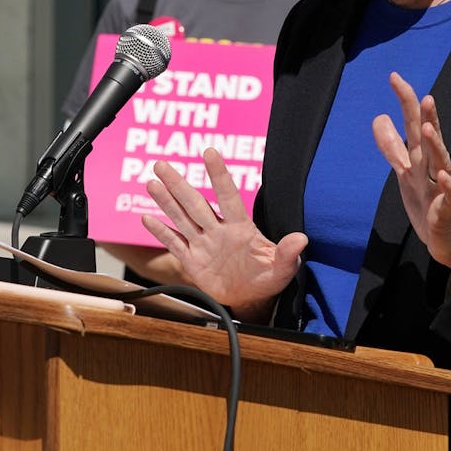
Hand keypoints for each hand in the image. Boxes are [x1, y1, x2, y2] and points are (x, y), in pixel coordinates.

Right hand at [143, 148, 306, 318]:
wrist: (251, 298)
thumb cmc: (269, 277)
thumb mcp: (283, 268)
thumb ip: (288, 253)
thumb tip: (302, 238)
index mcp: (241, 228)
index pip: (228, 196)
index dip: (219, 175)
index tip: (209, 152)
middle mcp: (219, 230)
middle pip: (195, 203)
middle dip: (178, 184)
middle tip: (161, 164)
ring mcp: (203, 244)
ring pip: (181, 218)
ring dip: (166, 201)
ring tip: (152, 182)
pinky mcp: (192, 261)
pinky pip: (175, 243)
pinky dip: (162, 232)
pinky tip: (148, 218)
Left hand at [372, 71, 450, 276]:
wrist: (449, 241)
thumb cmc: (429, 203)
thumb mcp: (405, 172)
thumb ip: (393, 147)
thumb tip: (379, 118)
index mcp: (422, 158)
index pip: (414, 124)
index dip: (406, 102)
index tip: (394, 76)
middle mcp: (433, 169)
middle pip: (430, 139)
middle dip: (428, 118)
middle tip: (425, 96)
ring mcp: (442, 189)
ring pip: (441, 164)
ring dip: (435, 146)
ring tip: (428, 128)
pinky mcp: (446, 212)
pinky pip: (449, 198)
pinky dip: (448, 187)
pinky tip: (444, 177)